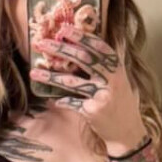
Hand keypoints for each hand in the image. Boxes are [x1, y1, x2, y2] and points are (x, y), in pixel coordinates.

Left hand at [30, 33, 148, 156]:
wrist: (127, 133)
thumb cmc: (121, 103)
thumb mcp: (120, 80)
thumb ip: (108, 64)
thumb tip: (93, 42)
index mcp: (117, 68)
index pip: (98, 47)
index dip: (81, 36)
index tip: (64, 29)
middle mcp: (111, 79)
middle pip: (83, 59)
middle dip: (60, 49)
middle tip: (41, 43)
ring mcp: (102, 95)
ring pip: (71, 82)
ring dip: (50, 76)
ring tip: (33, 72)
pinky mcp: (92, 111)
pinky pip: (71, 102)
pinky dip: (61, 100)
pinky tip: (52, 99)